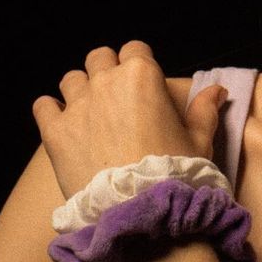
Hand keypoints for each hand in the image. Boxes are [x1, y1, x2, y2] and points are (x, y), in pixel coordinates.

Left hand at [32, 39, 228, 200]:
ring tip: (90, 114)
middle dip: (106, 71)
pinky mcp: (55, 131)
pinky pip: (43, 105)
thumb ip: (205, 109)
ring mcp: (77, 105)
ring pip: (71, 79)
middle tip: (115, 97)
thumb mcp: (200, 141)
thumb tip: (217, 89)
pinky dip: (51, 111)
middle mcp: (106, 82)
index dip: (139, 63)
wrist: (140, 212)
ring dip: (80, 90)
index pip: (135, 49)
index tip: (142, 83)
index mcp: (143, 76)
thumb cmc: (175, 173)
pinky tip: (64, 125)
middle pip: (99, 57)